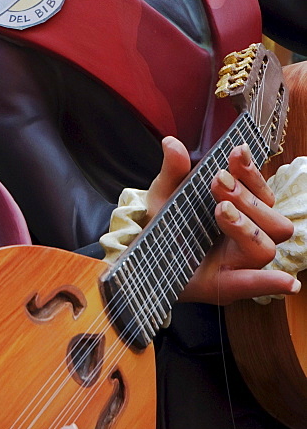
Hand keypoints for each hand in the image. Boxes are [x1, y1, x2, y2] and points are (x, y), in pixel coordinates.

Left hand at [147, 136, 299, 304]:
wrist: (141, 258)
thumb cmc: (163, 225)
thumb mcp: (164, 194)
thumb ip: (173, 171)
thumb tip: (171, 143)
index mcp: (239, 211)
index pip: (260, 191)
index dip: (252, 172)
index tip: (237, 153)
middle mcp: (245, 237)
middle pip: (271, 218)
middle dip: (247, 197)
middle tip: (219, 181)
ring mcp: (237, 262)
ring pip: (265, 247)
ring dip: (247, 226)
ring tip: (222, 211)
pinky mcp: (224, 285)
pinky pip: (253, 285)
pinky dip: (269, 283)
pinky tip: (287, 283)